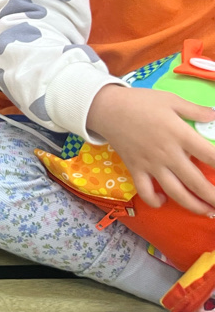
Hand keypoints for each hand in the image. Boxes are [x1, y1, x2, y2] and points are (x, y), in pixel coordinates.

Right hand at [87, 85, 214, 213]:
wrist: (107, 108)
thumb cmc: (140, 102)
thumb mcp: (171, 100)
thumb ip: (195, 110)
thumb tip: (214, 117)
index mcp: (179, 134)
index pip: (211, 155)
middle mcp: (167, 154)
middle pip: (196, 182)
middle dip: (214, 197)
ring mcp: (151, 164)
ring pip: (176, 193)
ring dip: (194, 206)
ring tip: (207, 212)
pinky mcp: (136, 169)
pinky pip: (146, 192)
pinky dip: (156, 201)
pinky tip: (164, 201)